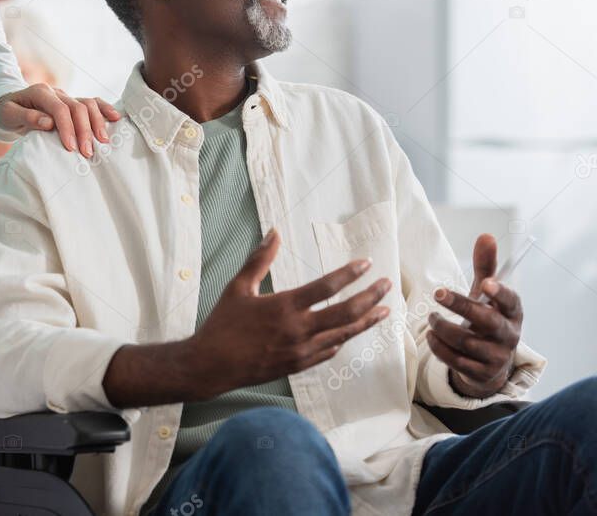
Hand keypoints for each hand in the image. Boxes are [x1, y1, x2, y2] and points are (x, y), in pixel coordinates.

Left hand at [0, 84, 120, 156]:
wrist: (9, 105)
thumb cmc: (7, 112)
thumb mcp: (8, 115)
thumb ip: (26, 117)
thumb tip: (48, 122)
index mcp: (40, 93)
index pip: (59, 108)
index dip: (67, 127)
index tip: (71, 147)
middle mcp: (56, 92)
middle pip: (77, 106)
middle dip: (84, 130)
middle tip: (88, 152)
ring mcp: (66, 96)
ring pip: (88, 103)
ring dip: (97, 122)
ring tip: (103, 141)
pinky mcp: (73, 102)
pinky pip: (92, 102)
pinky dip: (104, 109)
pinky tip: (116, 118)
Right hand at [189, 229, 391, 395]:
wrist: (211, 365)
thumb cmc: (223, 324)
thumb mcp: (238, 287)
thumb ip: (259, 259)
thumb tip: (273, 232)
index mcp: (284, 306)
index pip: (326, 287)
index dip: (349, 274)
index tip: (366, 263)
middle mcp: (298, 329)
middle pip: (345, 312)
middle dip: (370, 297)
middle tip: (386, 285)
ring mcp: (301, 350)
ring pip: (344, 334)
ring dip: (366, 321)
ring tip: (383, 310)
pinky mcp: (298, 365)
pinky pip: (329, 352)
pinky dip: (342, 340)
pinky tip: (349, 333)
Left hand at [427, 234, 521, 397]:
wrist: (491, 362)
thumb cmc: (486, 318)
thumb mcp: (487, 294)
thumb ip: (486, 267)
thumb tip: (486, 235)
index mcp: (512, 312)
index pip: (511, 301)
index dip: (500, 293)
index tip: (486, 284)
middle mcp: (508, 334)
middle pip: (486, 321)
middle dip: (462, 306)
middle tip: (438, 293)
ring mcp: (496, 356)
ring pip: (467, 342)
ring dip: (443, 328)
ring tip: (432, 318)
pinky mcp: (481, 373)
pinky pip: (456, 361)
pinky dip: (439, 347)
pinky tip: (431, 336)